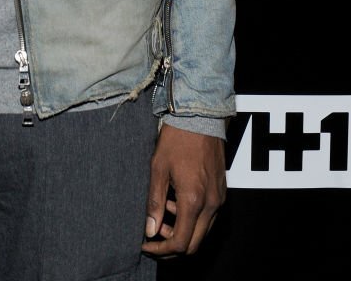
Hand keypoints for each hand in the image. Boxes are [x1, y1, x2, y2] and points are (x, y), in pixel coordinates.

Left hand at [141, 124, 225, 257]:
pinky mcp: (221, 192)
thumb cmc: (176, 140)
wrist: (199, 118)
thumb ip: (154, 202)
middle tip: (153, 237)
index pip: (180, 242)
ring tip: (162, 211)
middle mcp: (210, 204)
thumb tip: (149, 230)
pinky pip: (208, 217)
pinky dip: (192, 219)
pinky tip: (175, 201)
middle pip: (194, 244)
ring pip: (202, 232)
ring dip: (182, 231)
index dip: (161, 249)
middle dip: (171, 247)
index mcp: (193, 200)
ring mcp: (218, 199)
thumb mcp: (158, 169)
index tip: (146, 245)